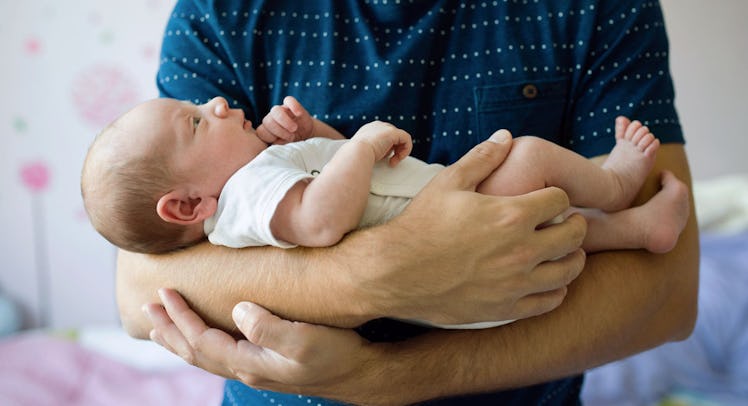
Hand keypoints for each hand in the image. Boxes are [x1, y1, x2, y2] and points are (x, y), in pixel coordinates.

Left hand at [145, 288, 383, 403]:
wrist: (359, 374)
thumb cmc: (336, 355)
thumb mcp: (305, 340)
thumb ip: (268, 327)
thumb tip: (238, 309)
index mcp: (250, 363)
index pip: (202, 341)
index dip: (180, 318)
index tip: (164, 294)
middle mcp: (247, 370)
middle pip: (195, 352)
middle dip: (169, 331)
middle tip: (148, 309)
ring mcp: (256, 369)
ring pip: (205, 356)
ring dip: (180, 339)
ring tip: (161, 326)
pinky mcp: (266, 364)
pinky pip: (220, 354)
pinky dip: (200, 343)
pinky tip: (202, 337)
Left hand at [256, 96, 314, 143]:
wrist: (307, 135)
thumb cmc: (294, 143)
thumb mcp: (286, 147)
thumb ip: (279, 146)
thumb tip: (276, 143)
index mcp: (267, 130)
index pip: (261, 132)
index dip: (270, 137)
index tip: (281, 143)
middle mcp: (272, 119)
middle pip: (267, 121)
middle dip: (279, 131)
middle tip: (291, 137)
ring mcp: (281, 110)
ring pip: (275, 110)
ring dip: (284, 121)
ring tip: (294, 129)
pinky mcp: (291, 105)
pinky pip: (289, 100)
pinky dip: (293, 106)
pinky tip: (298, 114)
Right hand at [351, 121, 412, 166]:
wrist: (356, 153)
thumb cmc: (357, 157)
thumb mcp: (364, 152)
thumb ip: (374, 150)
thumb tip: (381, 156)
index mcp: (368, 129)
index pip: (384, 136)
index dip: (387, 148)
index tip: (384, 159)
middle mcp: (377, 125)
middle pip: (393, 136)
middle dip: (394, 150)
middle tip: (390, 161)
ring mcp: (385, 127)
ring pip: (401, 138)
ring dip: (400, 152)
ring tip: (393, 162)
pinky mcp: (393, 132)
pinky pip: (407, 139)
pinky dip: (406, 150)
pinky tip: (398, 158)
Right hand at [363, 130, 587, 324]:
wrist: (394, 272)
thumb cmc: (420, 224)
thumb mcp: (449, 182)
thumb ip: (482, 157)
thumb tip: (506, 136)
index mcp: (511, 215)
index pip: (560, 200)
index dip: (557, 195)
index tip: (549, 198)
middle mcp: (521, 250)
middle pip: (574, 235)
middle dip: (574, 223)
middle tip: (565, 222)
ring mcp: (516, 283)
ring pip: (569, 270)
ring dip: (572, 256)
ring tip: (562, 250)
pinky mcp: (506, 308)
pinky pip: (550, 300)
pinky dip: (557, 289)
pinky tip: (547, 279)